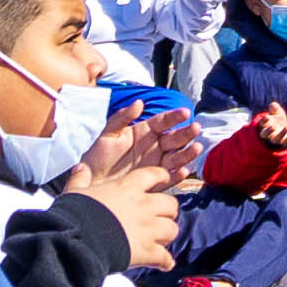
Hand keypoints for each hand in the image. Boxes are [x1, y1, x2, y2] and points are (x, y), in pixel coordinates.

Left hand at [70, 107, 194, 251]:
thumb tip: (139, 103)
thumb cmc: (97, 157)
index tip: (185, 112)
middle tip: (195, 128)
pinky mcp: (155, 181)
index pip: (163, 121)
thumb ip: (122, 118)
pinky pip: (170, 178)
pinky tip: (184, 170)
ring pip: (177, 157)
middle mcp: (153, 147)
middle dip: (186, 133)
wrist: (90, 182)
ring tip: (197, 148)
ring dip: (188, 153)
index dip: (174, 117)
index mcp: (144, 133)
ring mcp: (156, 165)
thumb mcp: (107, 134)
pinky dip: (178, 175)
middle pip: (174, 138)